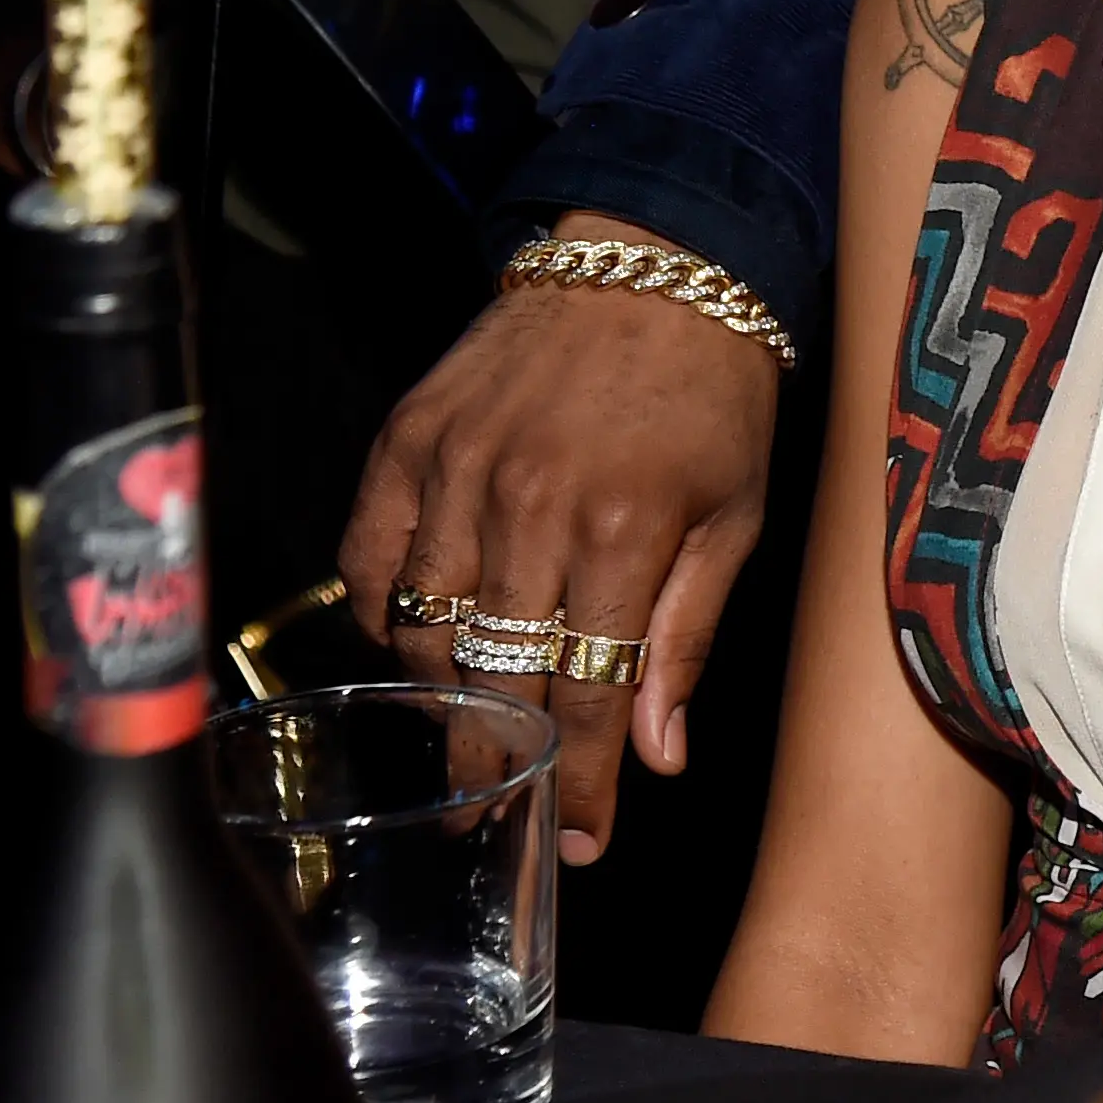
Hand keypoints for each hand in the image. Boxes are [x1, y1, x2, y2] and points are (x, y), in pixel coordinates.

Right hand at [341, 220, 782, 862]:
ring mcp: (457, 469)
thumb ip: (688, 634)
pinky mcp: (406, 437)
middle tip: (493, 816)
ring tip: (460, 736)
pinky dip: (378, 614)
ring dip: (437, 698)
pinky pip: (366, 559)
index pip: (583, 695)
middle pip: (492, 678)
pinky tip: (409, 642)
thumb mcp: (736, 510)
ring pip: (420, 630)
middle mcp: (530, 504)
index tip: (578, 842)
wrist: (655, 260)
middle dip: (496, 764)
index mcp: (625, 528)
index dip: (576, 783)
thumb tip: (657, 757)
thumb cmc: (714, 390)